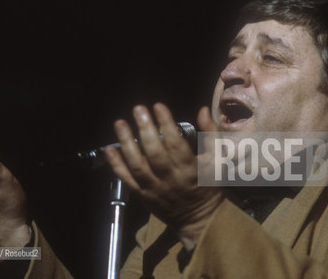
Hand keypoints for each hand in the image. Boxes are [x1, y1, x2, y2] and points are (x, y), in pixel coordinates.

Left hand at [105, 103, 223, 249]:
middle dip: (145, 128)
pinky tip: (109, 149)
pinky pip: (127, 179)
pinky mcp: (143, 195)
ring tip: (120, 123)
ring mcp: (154, 188)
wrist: (200, 220)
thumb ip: (211, 134)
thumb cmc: (209, 187)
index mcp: (191, 169)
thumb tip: (202, 110)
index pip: (176, 143)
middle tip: (138, 109)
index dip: (166, 124)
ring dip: (126, 142)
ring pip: (137, 164)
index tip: (158, 106)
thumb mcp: (218, 160)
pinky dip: (116, 164)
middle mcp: (171, 178)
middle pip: (154, 152)